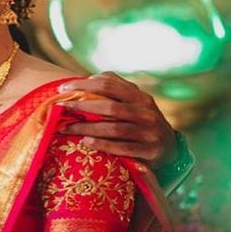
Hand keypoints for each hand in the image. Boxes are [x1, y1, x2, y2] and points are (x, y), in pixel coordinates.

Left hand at [58, 72, 176, 169]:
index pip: (109, 84)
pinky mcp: (151, 151)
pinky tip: (86, 142)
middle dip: (81, 107)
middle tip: (60, 108)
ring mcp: (150, 132)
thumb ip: (113, 88)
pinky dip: (103, 144)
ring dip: (87, 128)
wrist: (170, 148)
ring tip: (66, 128)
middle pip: (109, 107)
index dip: (83, 85)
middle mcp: (147, 112)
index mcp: (140, 96)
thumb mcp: (133, 102)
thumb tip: (85, 80)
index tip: (62, 89)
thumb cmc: (140, 120)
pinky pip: (123, 148)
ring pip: (114, 128)